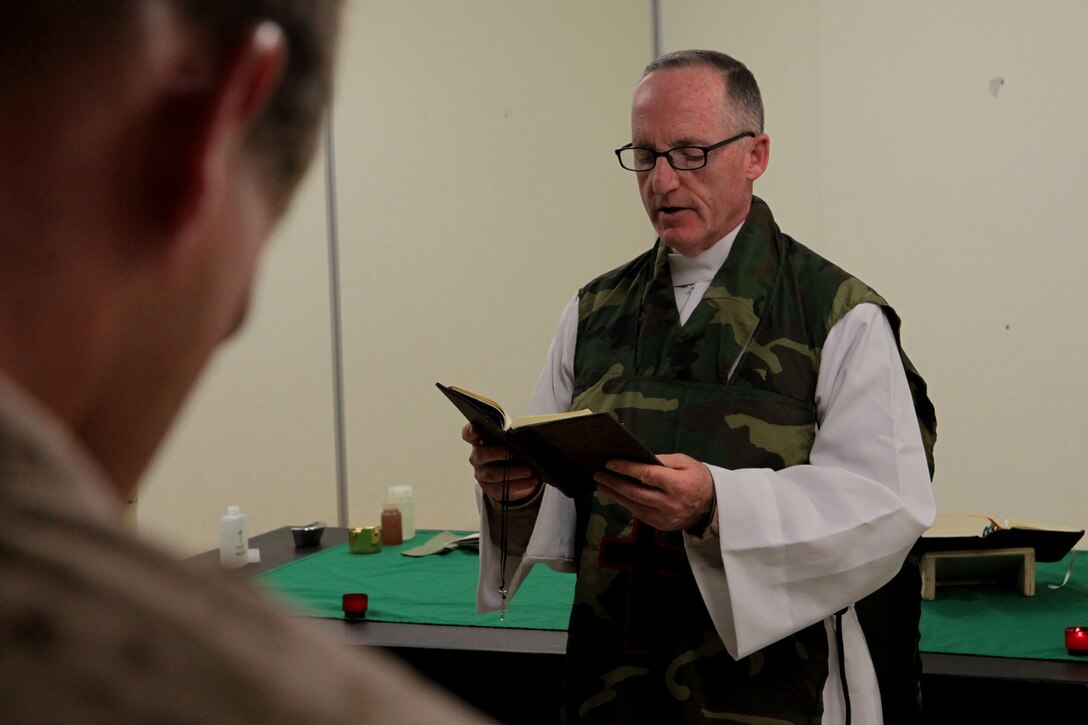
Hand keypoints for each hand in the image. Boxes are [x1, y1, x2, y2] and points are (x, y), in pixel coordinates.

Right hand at [461, 423, 540, 501]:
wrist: (510, 470)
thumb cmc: (509, 448)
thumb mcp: (509, 440)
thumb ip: (511, 436)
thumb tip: (526, 438)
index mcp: (479, 440)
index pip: (468, 434)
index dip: (470, 431)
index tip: (476, 430)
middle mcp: (477, 457)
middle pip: (481, 454)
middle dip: (497, 453)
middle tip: (512, 452)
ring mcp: (482, 473)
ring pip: (493, 474)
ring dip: (513, 472)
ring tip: (529, 470)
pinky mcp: (490, 488)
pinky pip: (503, 489)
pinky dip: (520, 485)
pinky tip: (532, 481)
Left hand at [594, 453, 713, 531]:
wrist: (713, 505)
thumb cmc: (698, 478)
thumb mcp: (685, 462)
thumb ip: (662, 460)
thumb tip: (639, 458)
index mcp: (677, 485)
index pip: (645, 475)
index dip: (625, 469)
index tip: (610, 463)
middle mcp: (670, 503)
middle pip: (635, 493)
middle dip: (613, 483)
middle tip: (598, 475)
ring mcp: (665, 517)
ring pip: (634, 506)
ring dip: (615, 495)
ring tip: (602, 486)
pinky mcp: (662, 526)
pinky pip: (640, 514)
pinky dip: (627, 504)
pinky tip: (618, 496)